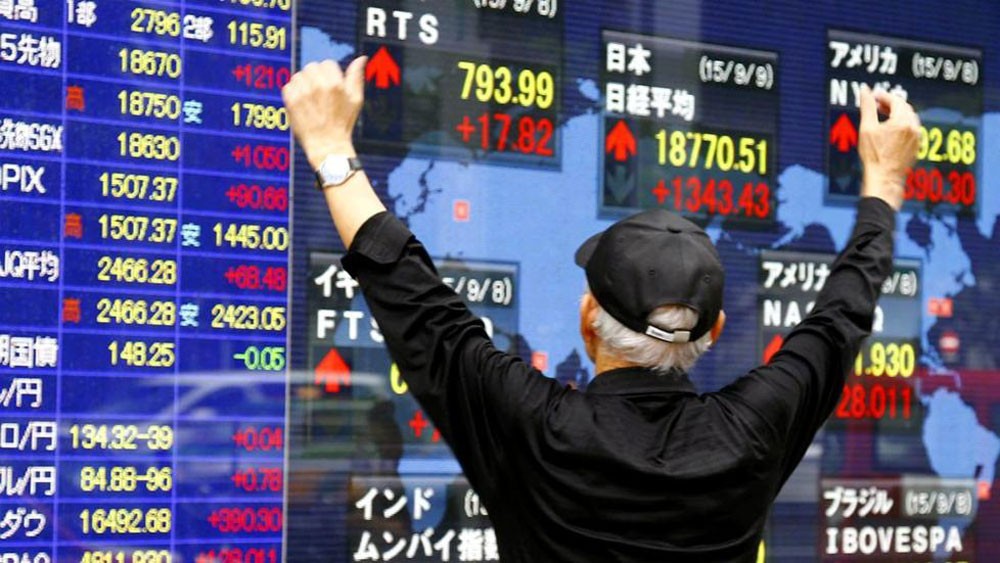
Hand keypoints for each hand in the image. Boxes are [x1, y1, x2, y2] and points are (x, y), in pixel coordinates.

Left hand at [282, 56, 367, 169]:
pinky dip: (293, 92)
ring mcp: (303, 93)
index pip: (327, 64)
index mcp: (335, 84)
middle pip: (311, 67)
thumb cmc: (343, 123)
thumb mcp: (356, 100)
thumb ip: (356, 76)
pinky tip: (302, 104)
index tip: (330, 87)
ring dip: (304, 84)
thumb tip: (361, 58)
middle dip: (316, 77)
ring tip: (310, 99)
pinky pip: (288, 86)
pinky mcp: (291, 101)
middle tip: (319, 93)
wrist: (327, 145)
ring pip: (299, 75)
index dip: (329, 75)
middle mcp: (318, 86)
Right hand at [858, 85, 920, 209]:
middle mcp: (913, 127)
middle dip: (891, 103)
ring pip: (909, 117)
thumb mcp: (867, 128)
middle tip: (877, 104)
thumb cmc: (874, 156)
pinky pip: (911, 129)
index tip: (874, 96)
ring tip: (883, 116)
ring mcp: (916, 137)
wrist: (884, 178)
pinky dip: (902, 124)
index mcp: (902, 121)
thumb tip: (865, 91)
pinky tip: (891, 130)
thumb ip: (867, 107)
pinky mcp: (916, 146)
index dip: (884, 96)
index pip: (896, 100)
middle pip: (904, 107)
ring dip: (897, 113)